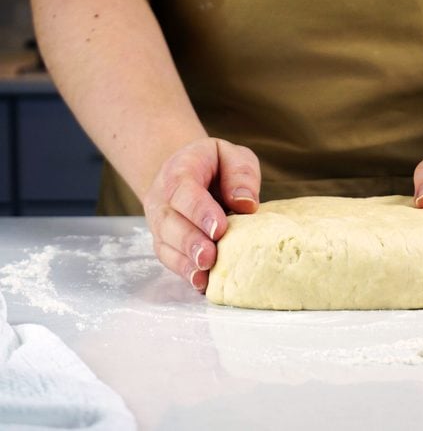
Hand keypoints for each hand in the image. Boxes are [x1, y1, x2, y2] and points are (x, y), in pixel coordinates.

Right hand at [143, 138, 260, 291]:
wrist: (188, 173)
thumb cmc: (216, 166)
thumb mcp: (233, 157)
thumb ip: (240, 174)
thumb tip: (246, 203)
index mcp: (181, 169)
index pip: (184, 189)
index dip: (200, 210)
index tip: (219, 228)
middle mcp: (163, 197)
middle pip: (170, 220)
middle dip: (190, 241)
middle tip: (210, 257)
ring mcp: (160, 221)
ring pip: (166, 243)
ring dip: (185, 260)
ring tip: (205, 273)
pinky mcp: (165, 242)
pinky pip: (169, 258)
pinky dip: (184, 271)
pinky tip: (200, 282)